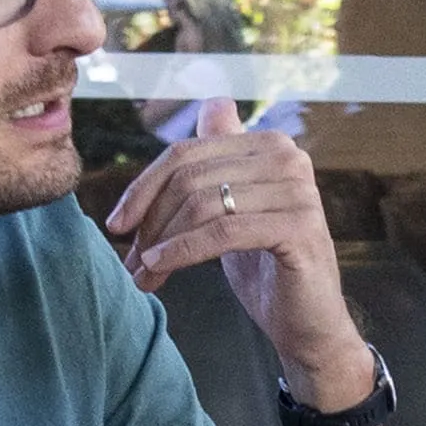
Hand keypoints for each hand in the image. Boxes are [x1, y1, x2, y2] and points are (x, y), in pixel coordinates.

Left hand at [109, 98, 367, 397]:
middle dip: (150, 222)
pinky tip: (162, 268)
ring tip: (143, 274)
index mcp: (270, 144)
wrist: (309, 325)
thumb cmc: (266, 268)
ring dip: (161, 243)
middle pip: (190, 179)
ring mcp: (298, 191)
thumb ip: (222, 160)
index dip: (144, 188)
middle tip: (131, 261)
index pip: (186, 154)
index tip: (117, 224)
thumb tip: (215, 101)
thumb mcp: (236, 207)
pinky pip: (223, 231)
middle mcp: (289, 157)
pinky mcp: (299, 227)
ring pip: (203, 205)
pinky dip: (183, 250)